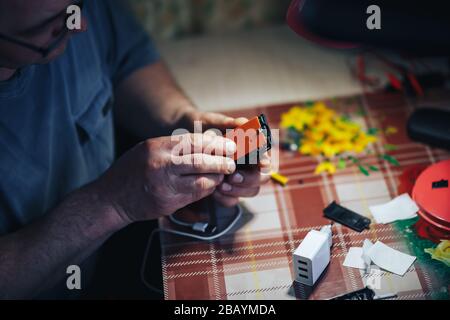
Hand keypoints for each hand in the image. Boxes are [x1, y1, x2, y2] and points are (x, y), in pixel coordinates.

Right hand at [92, 133, 236, 223]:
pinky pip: (194, 196)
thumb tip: (206, 142)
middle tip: (232, 162)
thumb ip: (173, 146)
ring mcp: (164, 186)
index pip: (193, 141)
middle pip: (199, 160)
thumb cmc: (132, 171)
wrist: (112, 198)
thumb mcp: (148, 149)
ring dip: (216, 178)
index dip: (215, 143)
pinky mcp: (167, 203)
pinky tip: (210, 186)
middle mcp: (160, 165)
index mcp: (157, 147)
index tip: (229, 146)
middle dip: (221, 161)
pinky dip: (206, 190)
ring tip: (222, 175)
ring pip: (201, 181)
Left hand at [186, 111, 271, 206]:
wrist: (186, 143)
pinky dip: (226, 197)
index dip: (265, 160)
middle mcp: (251, 163)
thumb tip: (242, 122)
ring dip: (239, 190)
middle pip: (264, 176)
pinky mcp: (230, 191)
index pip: (266, 155)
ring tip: (221, 185)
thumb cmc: (204, 129)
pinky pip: (234, 200)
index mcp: (252, 146)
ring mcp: (242, 178)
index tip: (259, 164)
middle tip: (233, 176)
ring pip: (252, 190)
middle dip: (250, 178)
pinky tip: (215, 191)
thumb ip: (227, 123)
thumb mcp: (212, 123)